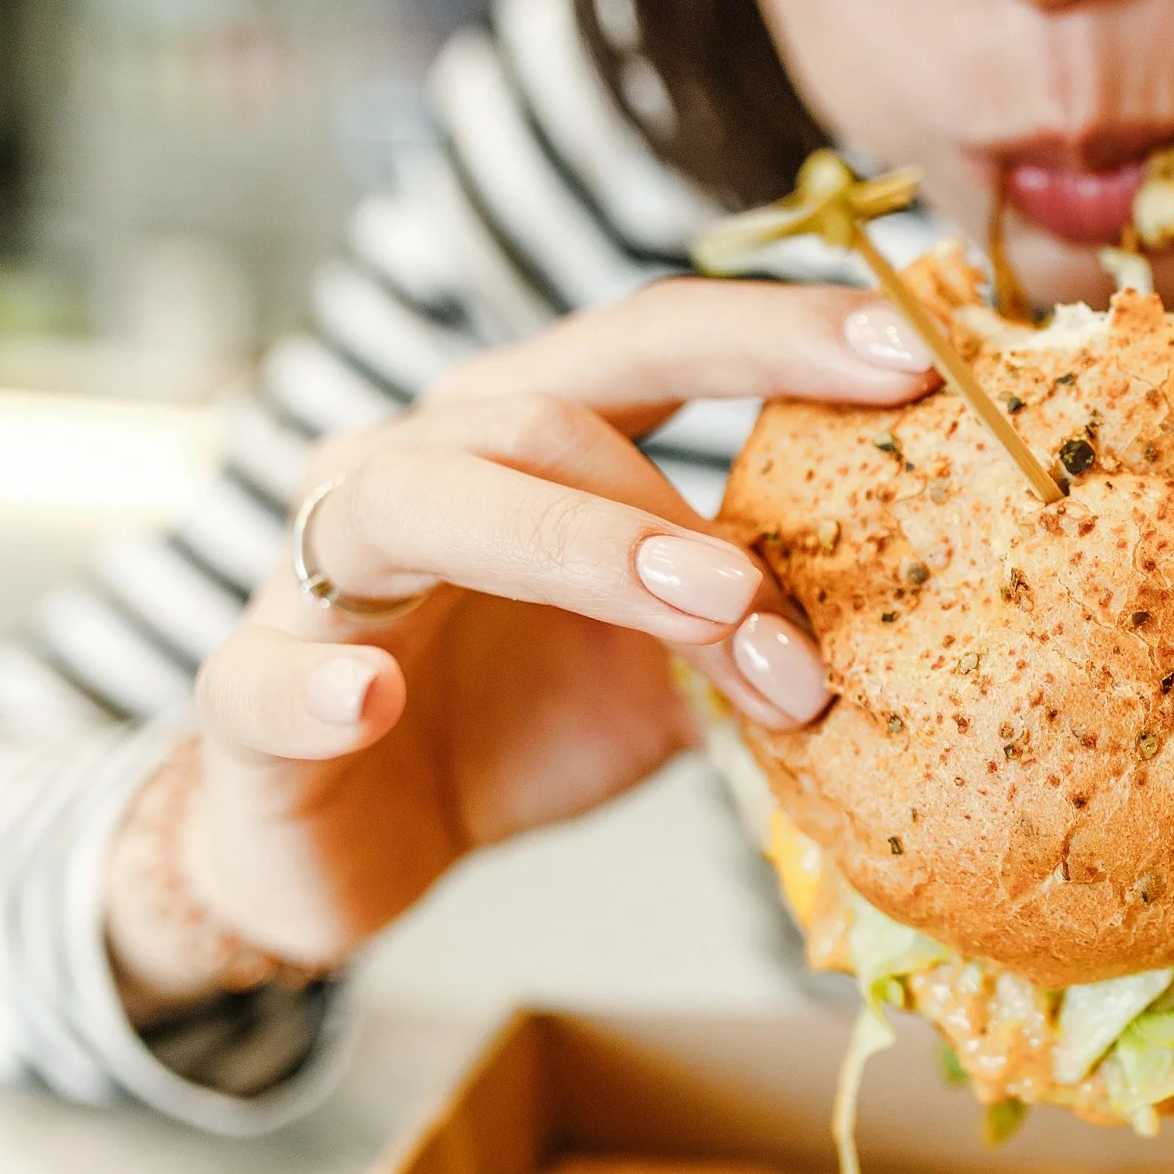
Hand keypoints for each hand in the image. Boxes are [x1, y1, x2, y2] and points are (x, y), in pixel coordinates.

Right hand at [106, 280, 939, 1006]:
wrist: (351, 842)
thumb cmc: (519, 718)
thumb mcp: (669, 666)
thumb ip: (759, 620)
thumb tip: (924, 605)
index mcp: (530, 437)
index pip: (653, 342)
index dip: (775, 332)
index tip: (913, 350)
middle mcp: (422, 463)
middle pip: (544, 410)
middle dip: (680, 497)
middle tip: (785, 581)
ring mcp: (324, 570)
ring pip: (421, 502)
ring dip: (573, 551)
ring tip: (699, 613)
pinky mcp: (250, 693)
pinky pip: (269, 674)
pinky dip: (319, 683)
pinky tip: (370, 702)